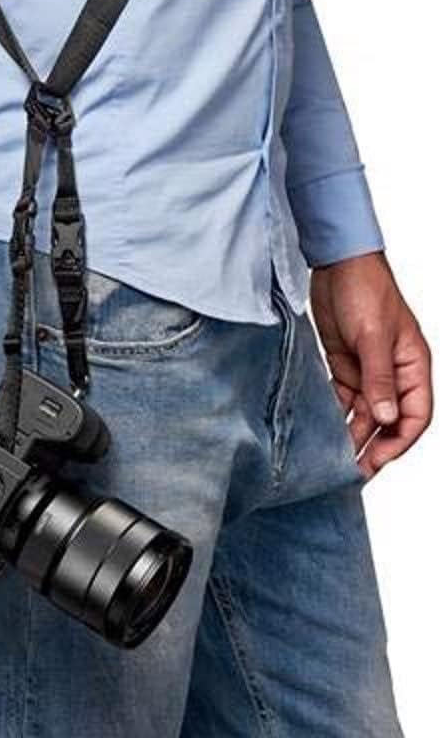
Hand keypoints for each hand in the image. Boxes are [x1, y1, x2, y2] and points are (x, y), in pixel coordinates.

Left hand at [311, 252, 431, 478]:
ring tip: (333, 461)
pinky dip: (334, 415)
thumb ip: (378, 379)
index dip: (399, 442)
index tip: (377, 462)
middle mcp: (393, 373)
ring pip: (363, 413)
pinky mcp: (344, 364)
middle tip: (352, 473)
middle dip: (373, 447)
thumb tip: (386, 420)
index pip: (415, 416)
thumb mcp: (373, 336)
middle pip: (387, 421)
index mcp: (412, 366)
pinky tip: (321, 432)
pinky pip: (342, 398)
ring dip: (351, 435)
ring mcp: (368, 370)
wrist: (336, 263)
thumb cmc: (366, 290)